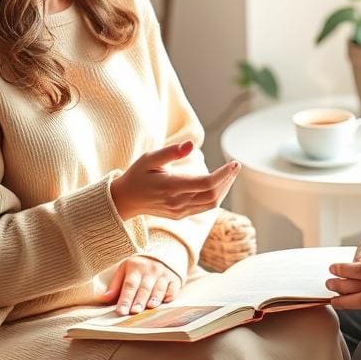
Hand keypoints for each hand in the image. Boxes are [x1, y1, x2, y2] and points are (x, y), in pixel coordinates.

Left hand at [98, 255, 180, 315]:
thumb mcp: (125, 270)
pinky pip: (173, 288)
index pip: (129, 285)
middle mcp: (150, 270)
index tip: (121, 311)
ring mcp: (164, 274)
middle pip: (144, 288)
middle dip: (139, 300)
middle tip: (134, 311)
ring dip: (154, 298)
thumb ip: (115, 285)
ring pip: (159, 288)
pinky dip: (170, 295)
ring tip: (149, 307)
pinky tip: (166, 301)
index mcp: (135, 267)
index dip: (125, 298)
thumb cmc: (139, 268)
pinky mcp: (174, 280)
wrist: (162, 254)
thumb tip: (103, 298)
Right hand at [110, 141, 239, 220]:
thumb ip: (171, 152)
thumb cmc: (137, 175)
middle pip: (213, 194)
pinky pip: (204, 207)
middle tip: (235, 166)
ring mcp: (179, 211)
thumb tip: (191, 145)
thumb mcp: (149, 158)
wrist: (125, 200)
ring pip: (211, 203)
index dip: (224, 174)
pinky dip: (216, 195)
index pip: (206, 184)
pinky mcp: (180, 215)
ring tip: (230, 174)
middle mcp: (177, 202)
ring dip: (224, 189)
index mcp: (171, 187)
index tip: (234, 163)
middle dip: (228, 180)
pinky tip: (219, 184)